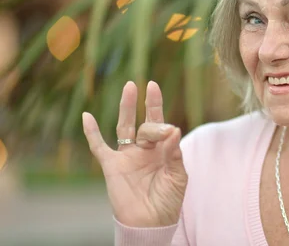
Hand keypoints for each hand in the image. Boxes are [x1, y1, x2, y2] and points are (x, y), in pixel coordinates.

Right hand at [82, 81, 187, 226]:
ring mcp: (127, 156)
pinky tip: (87, 116)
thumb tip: (174, 129)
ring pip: (125, 127)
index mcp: (163, 151)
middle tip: (149, 87)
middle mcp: (145, 150)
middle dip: (149, 107)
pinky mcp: (112, 166)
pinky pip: (99, 147)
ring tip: (130, 87)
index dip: (160, 111)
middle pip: (145, 123)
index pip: (162, 126)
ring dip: (127, 107)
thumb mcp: (177, 176)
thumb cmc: (168, 201)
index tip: (158, 97)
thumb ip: (174, 153)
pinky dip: (92, 133)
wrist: (150, 224)